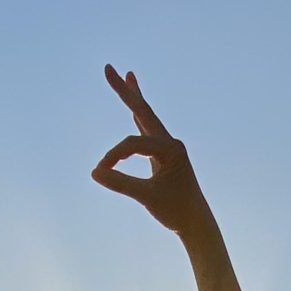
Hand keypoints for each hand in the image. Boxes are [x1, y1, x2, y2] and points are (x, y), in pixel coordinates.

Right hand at [91, 65, 213, 237]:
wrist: (196, 223)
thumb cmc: (175, 211)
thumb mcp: (147, 198)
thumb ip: (121, 184)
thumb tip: (95, 172)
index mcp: (171, 149)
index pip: (133, 144)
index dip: (114, 156)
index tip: (101, 172)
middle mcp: (171, 142)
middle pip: (143, 111)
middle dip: (125, 90)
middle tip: (109, 68)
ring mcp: (168, 147)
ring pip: (146, 117)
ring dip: (135, 97)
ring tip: (128, 75)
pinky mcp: (164, 155)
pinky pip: (147, 130)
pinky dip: (139, 117)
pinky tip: (134, 108)